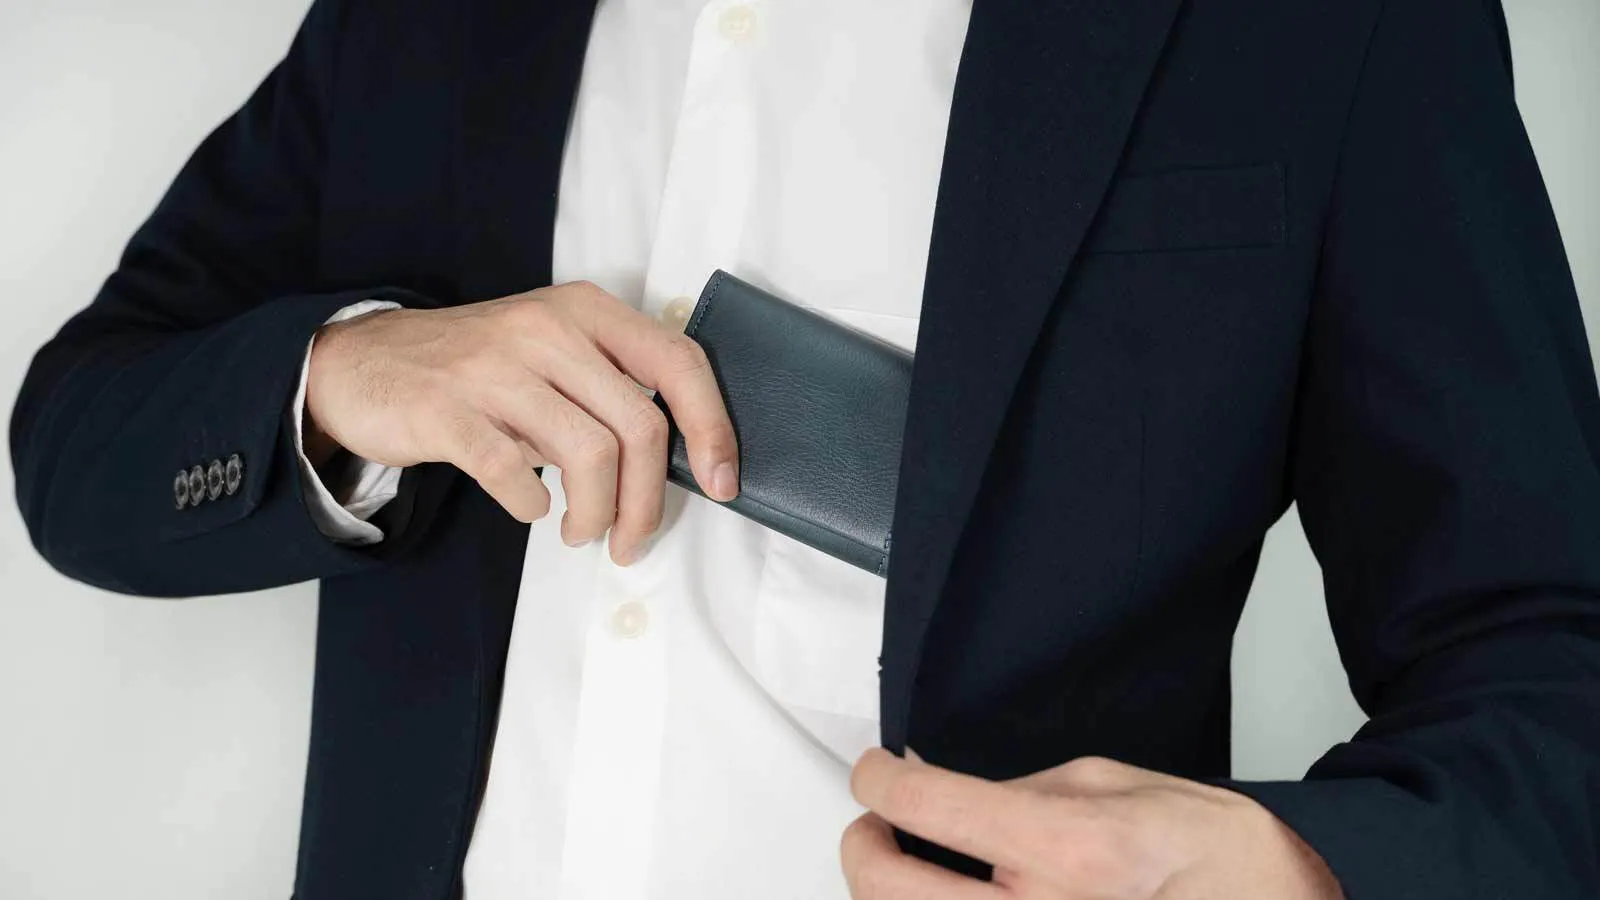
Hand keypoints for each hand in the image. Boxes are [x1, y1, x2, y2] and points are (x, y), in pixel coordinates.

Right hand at [304, 281, 737, 563]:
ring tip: (582, 532)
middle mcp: (546, 329)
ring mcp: (494, 366)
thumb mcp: (553, 353)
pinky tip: (532, 507)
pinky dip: (533, 505)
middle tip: (631, 539)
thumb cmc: (478, 369)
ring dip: (597, 513)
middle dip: (648, 501)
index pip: (678, 362)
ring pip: (589, 454)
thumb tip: (682, 459)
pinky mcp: (447, 409)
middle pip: (639, 426)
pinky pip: (514, 473)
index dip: (712, 428)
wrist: (362, 363)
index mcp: (585, 312)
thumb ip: (612, 388)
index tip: (722, 484)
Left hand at [843, 748, 1343, 899]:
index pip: (926, 804)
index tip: (875, 773)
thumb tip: (943, 787)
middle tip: (871, 828)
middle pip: (890, 889)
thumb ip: (1024, 787)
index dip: (879, 779)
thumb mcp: (1123, 785)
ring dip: (889, 898)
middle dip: (861, 847)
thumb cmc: (1221, 858)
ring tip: (904, 871)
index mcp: (1069, 847)